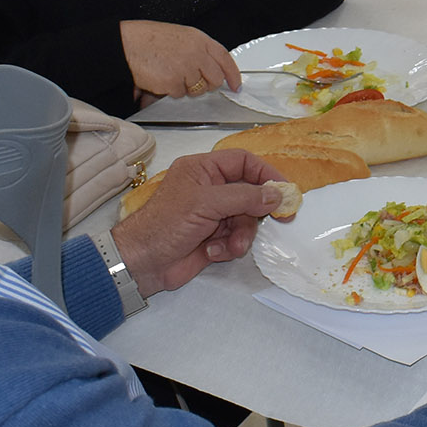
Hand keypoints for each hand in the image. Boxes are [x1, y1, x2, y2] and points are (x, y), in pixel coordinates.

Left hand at [109, 149, 290, 292]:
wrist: (142, 264)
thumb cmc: (168, 224)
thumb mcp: (207, 204)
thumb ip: (245, 197)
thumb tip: (276, 195)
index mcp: (202, 170)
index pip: (242, 162)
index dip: (265, 174)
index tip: (285, 190)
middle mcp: (208, 189)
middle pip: (248, 193)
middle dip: (257, 211)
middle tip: (282, 220)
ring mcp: (211, 215)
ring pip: (244, 219)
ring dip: (242, 234)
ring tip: (232, 246)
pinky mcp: (212, 238)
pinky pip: (234, 238)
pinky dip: (228, 246)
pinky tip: (213, 252)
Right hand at [121, 20, 241, 99]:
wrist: (126, 43)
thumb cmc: (148, 39)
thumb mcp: (179, 37)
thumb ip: (198, 51)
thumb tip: (211, 71)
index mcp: (199, 39)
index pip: (225, 58)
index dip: (232, 74)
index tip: (235, 84)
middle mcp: (196, 53)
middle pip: (215, 79)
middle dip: (207, 85)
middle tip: (193, 82)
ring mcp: (186, 68)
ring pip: (197, 89)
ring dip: (186, 87)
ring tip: (169, 73)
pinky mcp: (174, 82)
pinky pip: (178, 94)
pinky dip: (170, 90)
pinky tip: (160, 78)